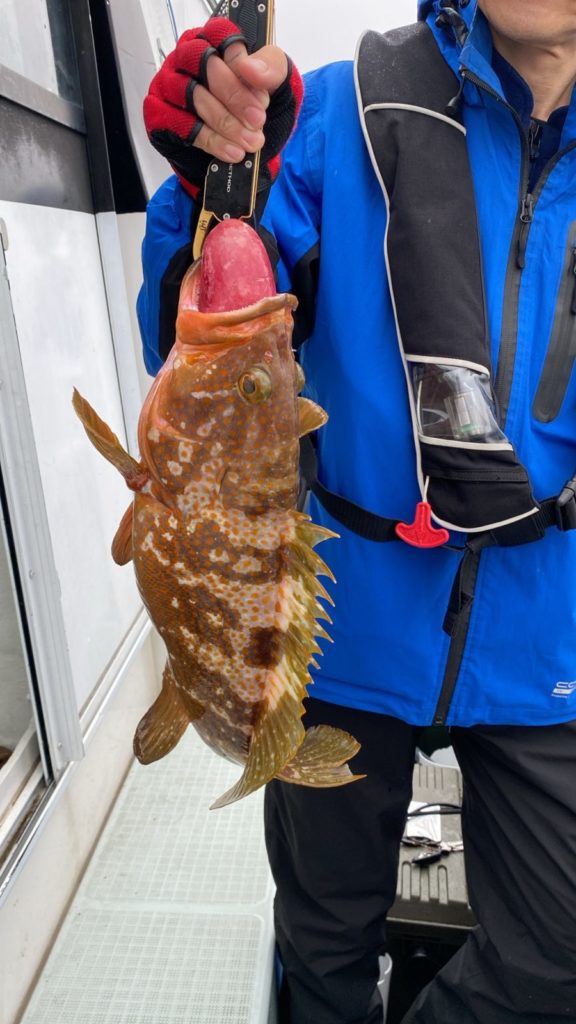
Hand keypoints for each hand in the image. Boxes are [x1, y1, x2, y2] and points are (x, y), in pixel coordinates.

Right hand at [143, 18, 302, 196]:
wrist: (239, 146)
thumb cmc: (252, 107)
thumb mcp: (274, 84)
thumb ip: (270, 68)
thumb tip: (251, 67)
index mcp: (212, 40)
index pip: (222, 39)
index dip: (243, 68)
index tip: (263, 97)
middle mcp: (186, 57)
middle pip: (205, 66)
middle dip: (235, 97)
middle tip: (257, 120)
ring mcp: (168, 84)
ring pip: (194, 97)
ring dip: (225, 123)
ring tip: (249, 141)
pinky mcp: (159, 113)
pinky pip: (181, 125)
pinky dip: (210, 141)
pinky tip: (231, 151)